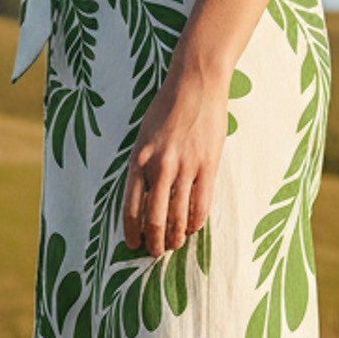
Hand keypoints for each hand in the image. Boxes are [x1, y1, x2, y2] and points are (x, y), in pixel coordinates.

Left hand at [122, 57, 230, 257]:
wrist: (195, 83)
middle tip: (155, 253)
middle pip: (155, 218)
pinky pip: (201, 204)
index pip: (130, 207)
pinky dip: (196, 222)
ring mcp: (185, 167)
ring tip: (175, 245)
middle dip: (154, 242)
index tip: (133, 244)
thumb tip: (142, 195)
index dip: (132, 231)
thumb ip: (143, 165)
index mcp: (138, 160)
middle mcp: (159, 167)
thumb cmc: (168, 107)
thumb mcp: (144, 136)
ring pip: (179, 216)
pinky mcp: (208, 165)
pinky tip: (193, 229)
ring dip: (176, 236)